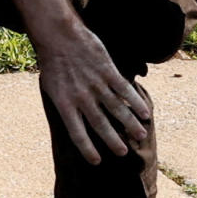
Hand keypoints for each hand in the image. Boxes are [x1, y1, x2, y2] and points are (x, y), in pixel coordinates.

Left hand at [34, 16, 153, 164]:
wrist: (58, 36)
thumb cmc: (53, 63)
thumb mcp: (51, 88)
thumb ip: (65, 104)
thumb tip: (75, 120)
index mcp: (64, 104)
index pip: (76, 133)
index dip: (87, 149)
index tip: (97, 162)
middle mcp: (81, 97)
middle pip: (100, 124)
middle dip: (112, 140)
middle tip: (123, 153)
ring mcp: (95, 84)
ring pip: (116, 108)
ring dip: (129, 124)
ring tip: (140, 136)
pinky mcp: (107, 71)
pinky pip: (124, 90)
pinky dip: (135, 102)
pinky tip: (145, 112)